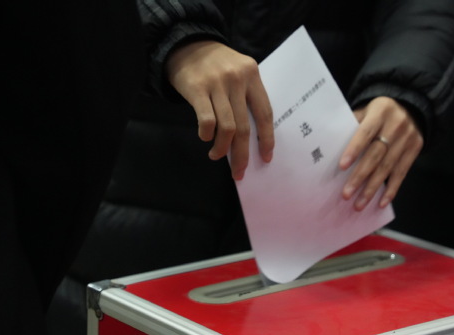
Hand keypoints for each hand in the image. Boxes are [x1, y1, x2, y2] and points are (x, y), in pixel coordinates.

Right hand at [166, 40, 273, 179]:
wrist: (186, 44)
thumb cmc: (215, 65)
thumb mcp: (238, 72)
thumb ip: (246, 96)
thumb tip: (250, 136)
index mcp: (252, 76)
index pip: (265, 113)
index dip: (266, 139)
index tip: (266, 158)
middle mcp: (237, 79)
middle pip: (244, 126)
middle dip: (243, 154)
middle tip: (239, 171)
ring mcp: (217, 83)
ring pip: (226, 127)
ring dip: (222, 148)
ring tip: (216, 156)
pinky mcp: (197, 88)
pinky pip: (207, 120)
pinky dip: (207, 134)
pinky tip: (205, 137)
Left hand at [339, 97, 422, 209]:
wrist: (412, 107)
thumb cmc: (378, 112)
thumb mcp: (366, 110)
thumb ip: (352, 123)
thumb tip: (330, 144)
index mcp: (380, 112)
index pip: (364, 133)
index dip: (354, 150)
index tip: (341, 167)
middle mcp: (395, 126)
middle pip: (376, 155)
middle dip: (360, 176)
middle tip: (346, 194)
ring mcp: (407, 139)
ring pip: (388, 168)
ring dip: (372, 188)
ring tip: (359, 204)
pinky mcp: (415, 150)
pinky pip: (402, 173)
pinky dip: (391, 189)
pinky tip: (381, 202)